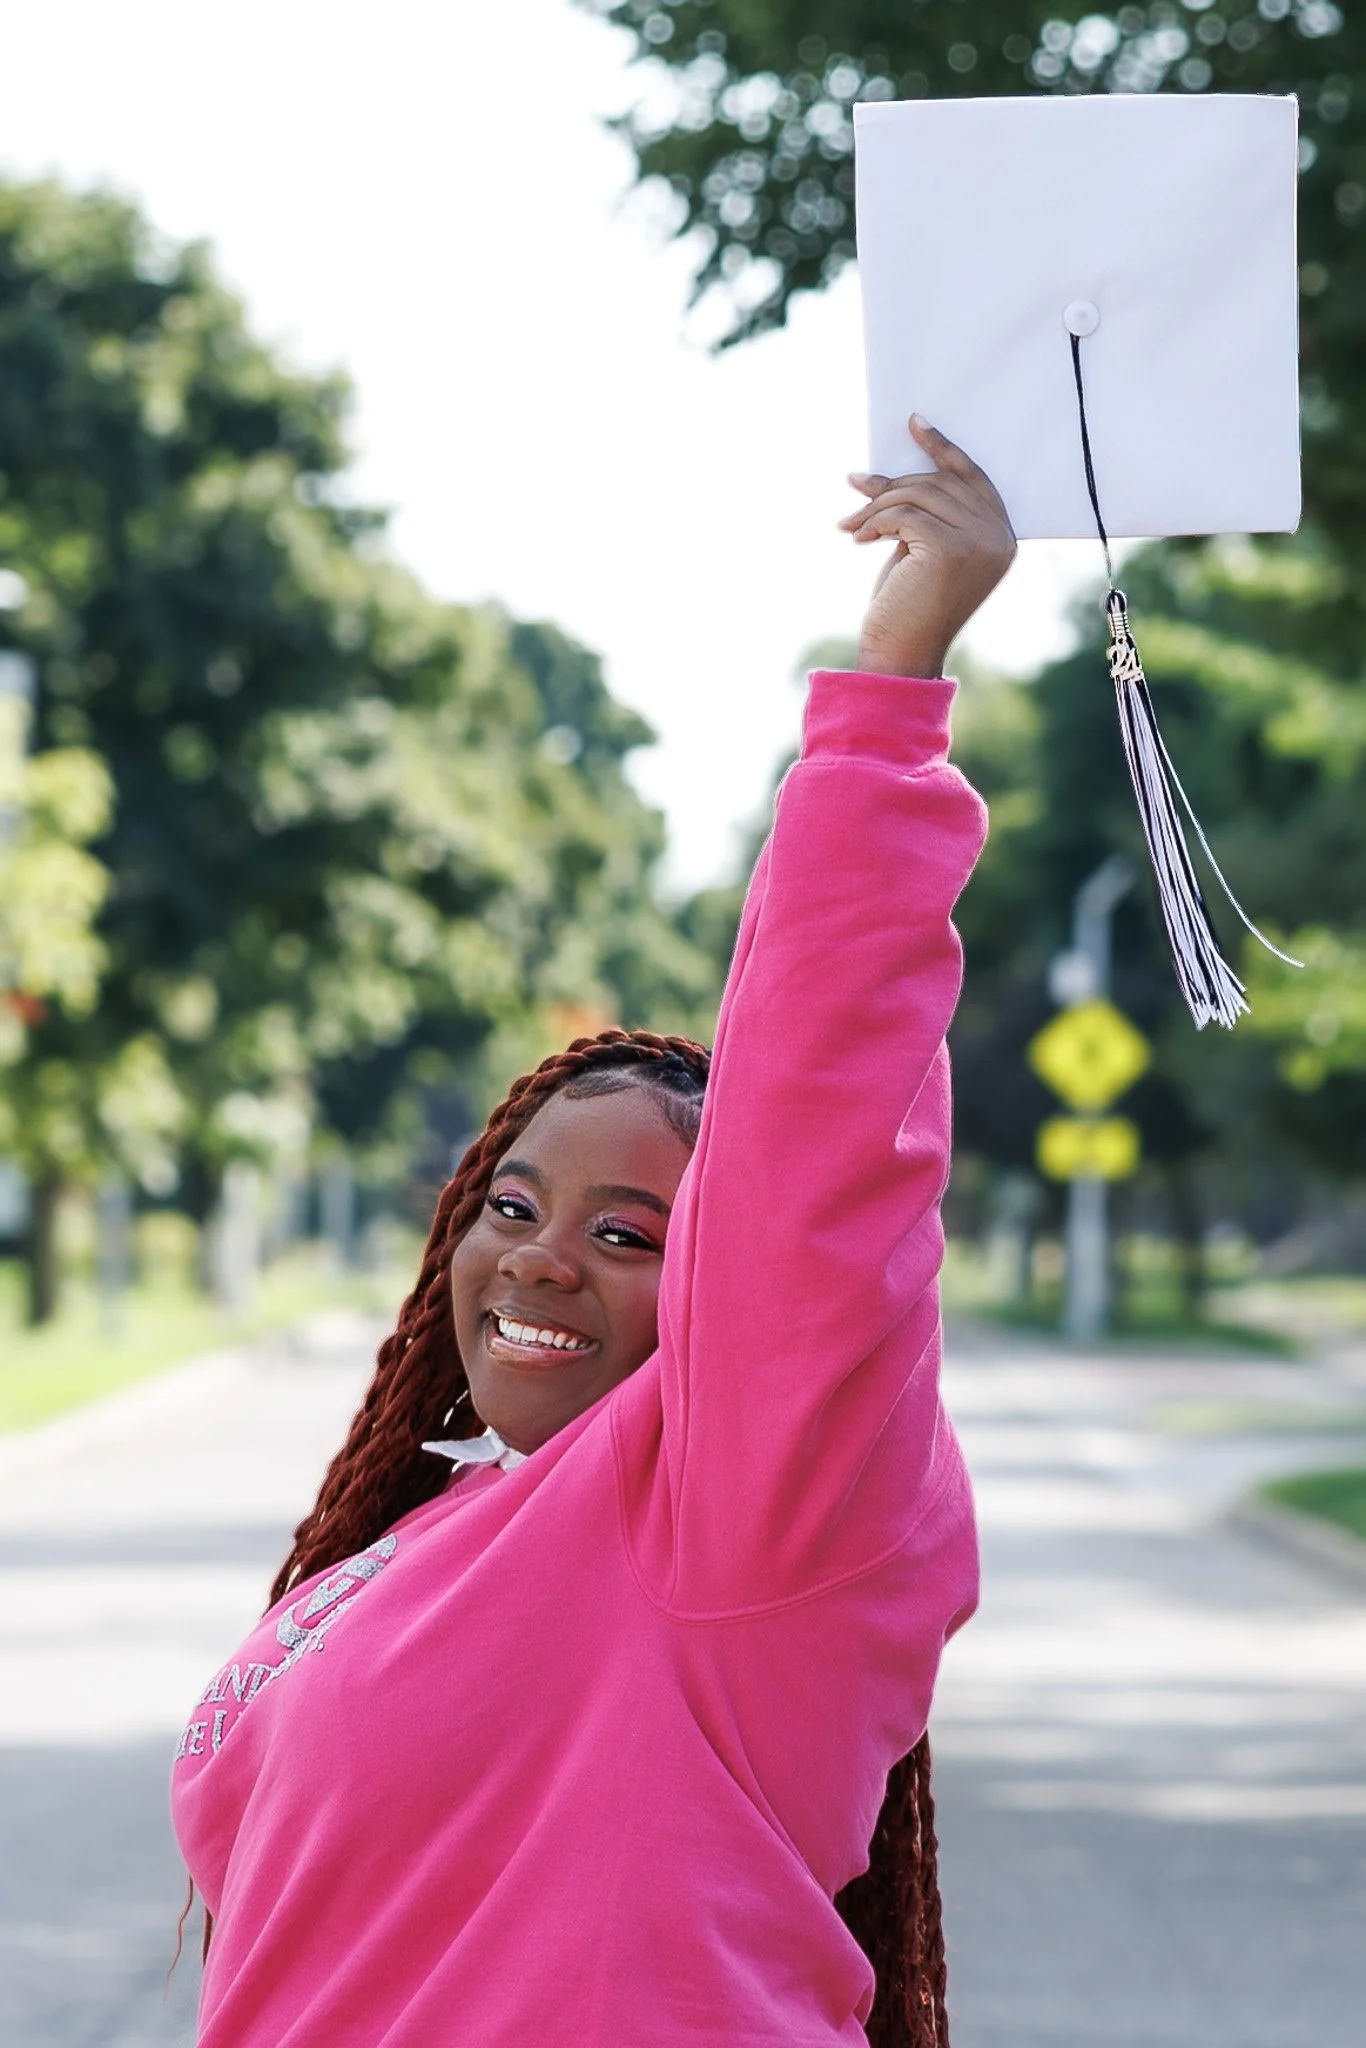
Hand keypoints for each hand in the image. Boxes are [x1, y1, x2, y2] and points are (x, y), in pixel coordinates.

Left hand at [839, 416, 1015, 678]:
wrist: (900, 654)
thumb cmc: (907, 608)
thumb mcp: (924, 552)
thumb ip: (928, 515)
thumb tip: (890, 474)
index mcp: (1002, 538)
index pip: (973, 478)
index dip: (943, 448)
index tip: (913, 423)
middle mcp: (998, 538)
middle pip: (941, 482)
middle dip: (892, 482)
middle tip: (855, 484)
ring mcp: (979, 543)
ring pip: (919, 495)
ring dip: (877, 505)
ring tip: (850, 525)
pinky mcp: (950, 549)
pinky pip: (904, 514)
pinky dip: (874, 521)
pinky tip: (857, 539)